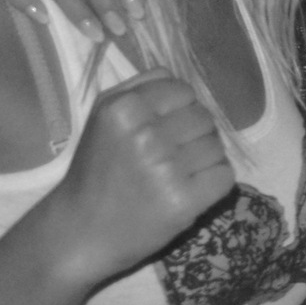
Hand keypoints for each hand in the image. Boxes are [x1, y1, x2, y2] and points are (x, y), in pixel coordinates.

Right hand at [46, 72, 234, 284]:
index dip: (181, 109)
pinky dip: (214, 182)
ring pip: (217, 146)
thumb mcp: (101, 118)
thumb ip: (137, 88)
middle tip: (172, 156)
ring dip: (204, 159)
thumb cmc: (95, 172)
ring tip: (177, 174)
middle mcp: (145, 135)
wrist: (80, 230)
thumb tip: (175, 74)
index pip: (184, 91)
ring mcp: (167, 169)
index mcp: (124, 109)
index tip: (166, 128)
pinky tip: (190, 189)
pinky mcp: (184, 200)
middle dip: (194, 135)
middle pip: (204, 117)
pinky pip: (225, 175)